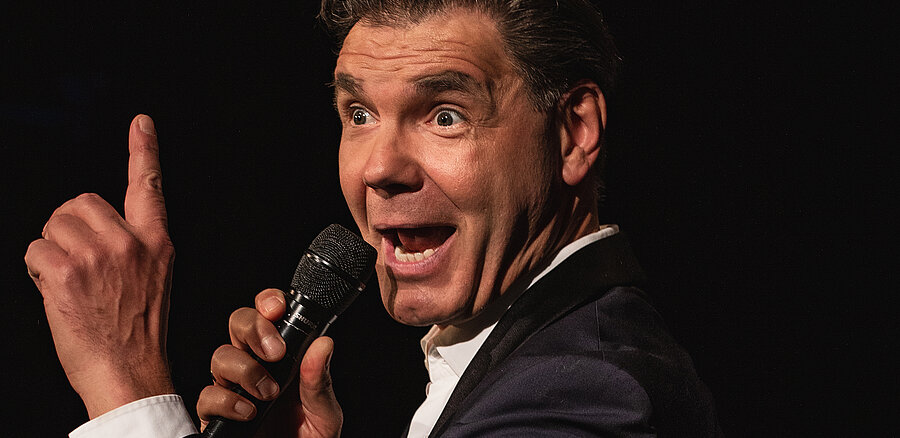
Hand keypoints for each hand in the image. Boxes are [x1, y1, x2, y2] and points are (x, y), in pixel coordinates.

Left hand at [24, 115, 174, 417]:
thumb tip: (95, 229)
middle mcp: (129, 243)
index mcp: (155, 243)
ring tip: (70, 283)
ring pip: (54, 225)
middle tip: (78, 264)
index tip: (141, 124)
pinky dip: (37, 268)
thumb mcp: (154, 281)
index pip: (148, 187)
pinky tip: (55, 291)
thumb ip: (133, 247)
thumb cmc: (137, 333)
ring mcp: (98, 255)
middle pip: (80, 203)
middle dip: (68, 228)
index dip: (144, 150)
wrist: (128, 371)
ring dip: (51, 250)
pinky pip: (36, 249)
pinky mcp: (67, 271)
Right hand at [198, 289, 342, 437]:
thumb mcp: (324, 412)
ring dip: (246, 369)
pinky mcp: (217, 415)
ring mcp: (234, 388)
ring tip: (268, 393)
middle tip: (275, 352)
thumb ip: (319, 380)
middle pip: (239, 323)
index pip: (269, 314)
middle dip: (254, 328)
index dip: (268, 302)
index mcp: (284, 356)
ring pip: (221, 356)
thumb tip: (324, 343)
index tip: (278, 309)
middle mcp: (256, 365)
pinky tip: (249, 412)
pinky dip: (227, 401)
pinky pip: (207, 395)